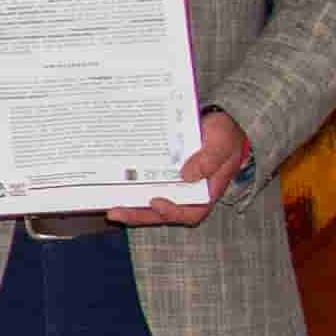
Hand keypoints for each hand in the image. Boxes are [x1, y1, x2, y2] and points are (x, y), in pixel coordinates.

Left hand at [120, 110, 249, 226]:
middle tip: (116, 212)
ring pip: (151, 202)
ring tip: (110, 208)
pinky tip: (114, 185)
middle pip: (163, 212)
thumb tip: (188, 175)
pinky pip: (146, 184)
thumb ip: (209, 160)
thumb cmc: (225, 134)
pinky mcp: (162, 172)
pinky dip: (131, 187)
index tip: (156, 203)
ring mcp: (173, 184)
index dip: (173, 212)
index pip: (191, 212)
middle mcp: (187, 192)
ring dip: (131, 206)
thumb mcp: (221, 144)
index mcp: (206, 191)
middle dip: (140, 215)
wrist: (220, 121)